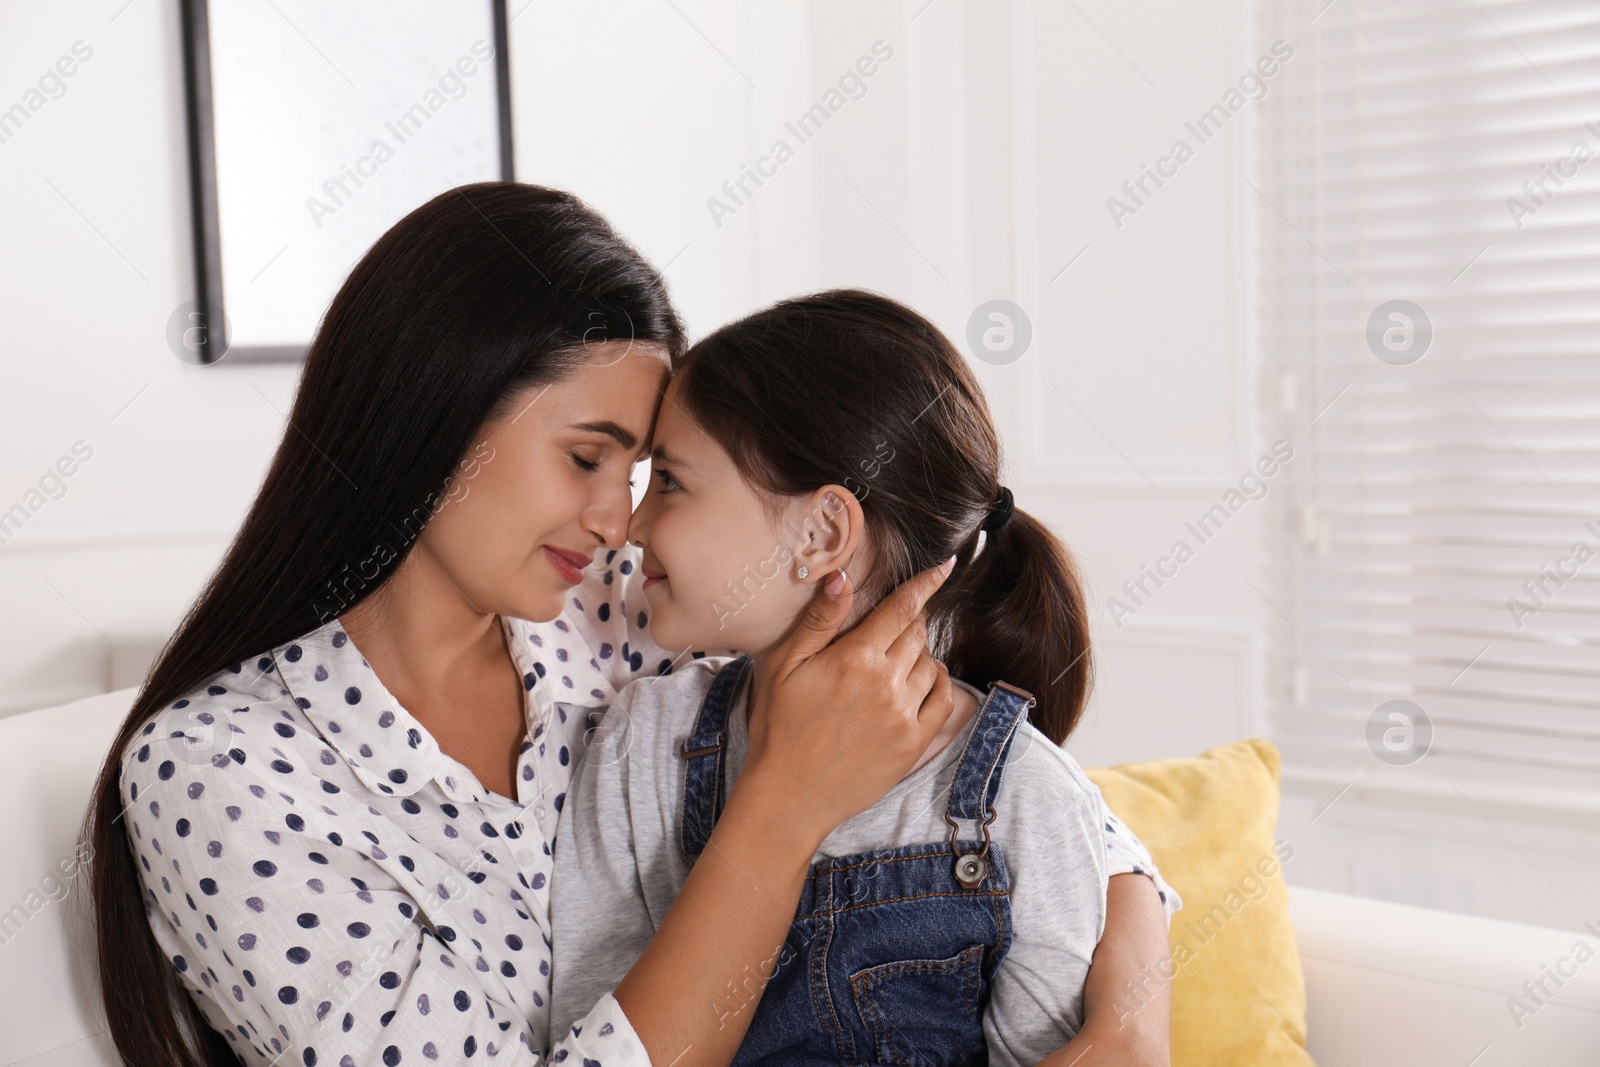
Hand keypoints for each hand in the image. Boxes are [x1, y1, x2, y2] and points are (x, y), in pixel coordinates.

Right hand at [741, 558, 957, 846]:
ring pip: (930, 664)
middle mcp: (886, 684)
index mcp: (855, 659)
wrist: (789, 797)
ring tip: (894, 660)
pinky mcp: (913, 744)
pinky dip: (939, 683)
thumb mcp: (784, 667)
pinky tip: (922, 681)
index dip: (925, 583)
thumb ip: (819, 621)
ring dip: (919, 654)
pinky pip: (944, 701)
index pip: (901, 609)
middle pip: (917, 634)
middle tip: (889, 628)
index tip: (946, 565)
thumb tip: (842, 577)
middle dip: (909, 622)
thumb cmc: (779, 728)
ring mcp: (904, 716)